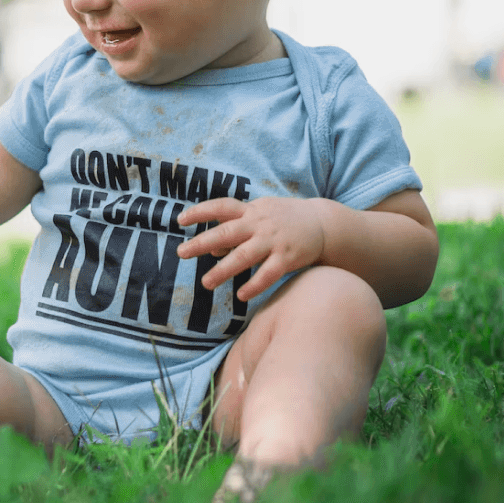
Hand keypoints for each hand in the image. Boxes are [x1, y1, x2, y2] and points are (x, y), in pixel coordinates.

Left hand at [174, 197, 329, 301]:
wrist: (323, 223)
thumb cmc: (283, 220)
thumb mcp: (259, 215)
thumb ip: (236, 229)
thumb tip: (211, 248)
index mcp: (251, 211)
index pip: (221, 207)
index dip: (201, 212)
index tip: (180, 220)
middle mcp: (259, 224)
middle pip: (227, 233)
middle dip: (202, 242)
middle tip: (181, 252)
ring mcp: (273, 241)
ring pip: (244, 256)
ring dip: (223, 270)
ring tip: (206, 282)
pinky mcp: (288, 258)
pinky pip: (268, 274)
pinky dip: (254, 285)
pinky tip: (241, 295)